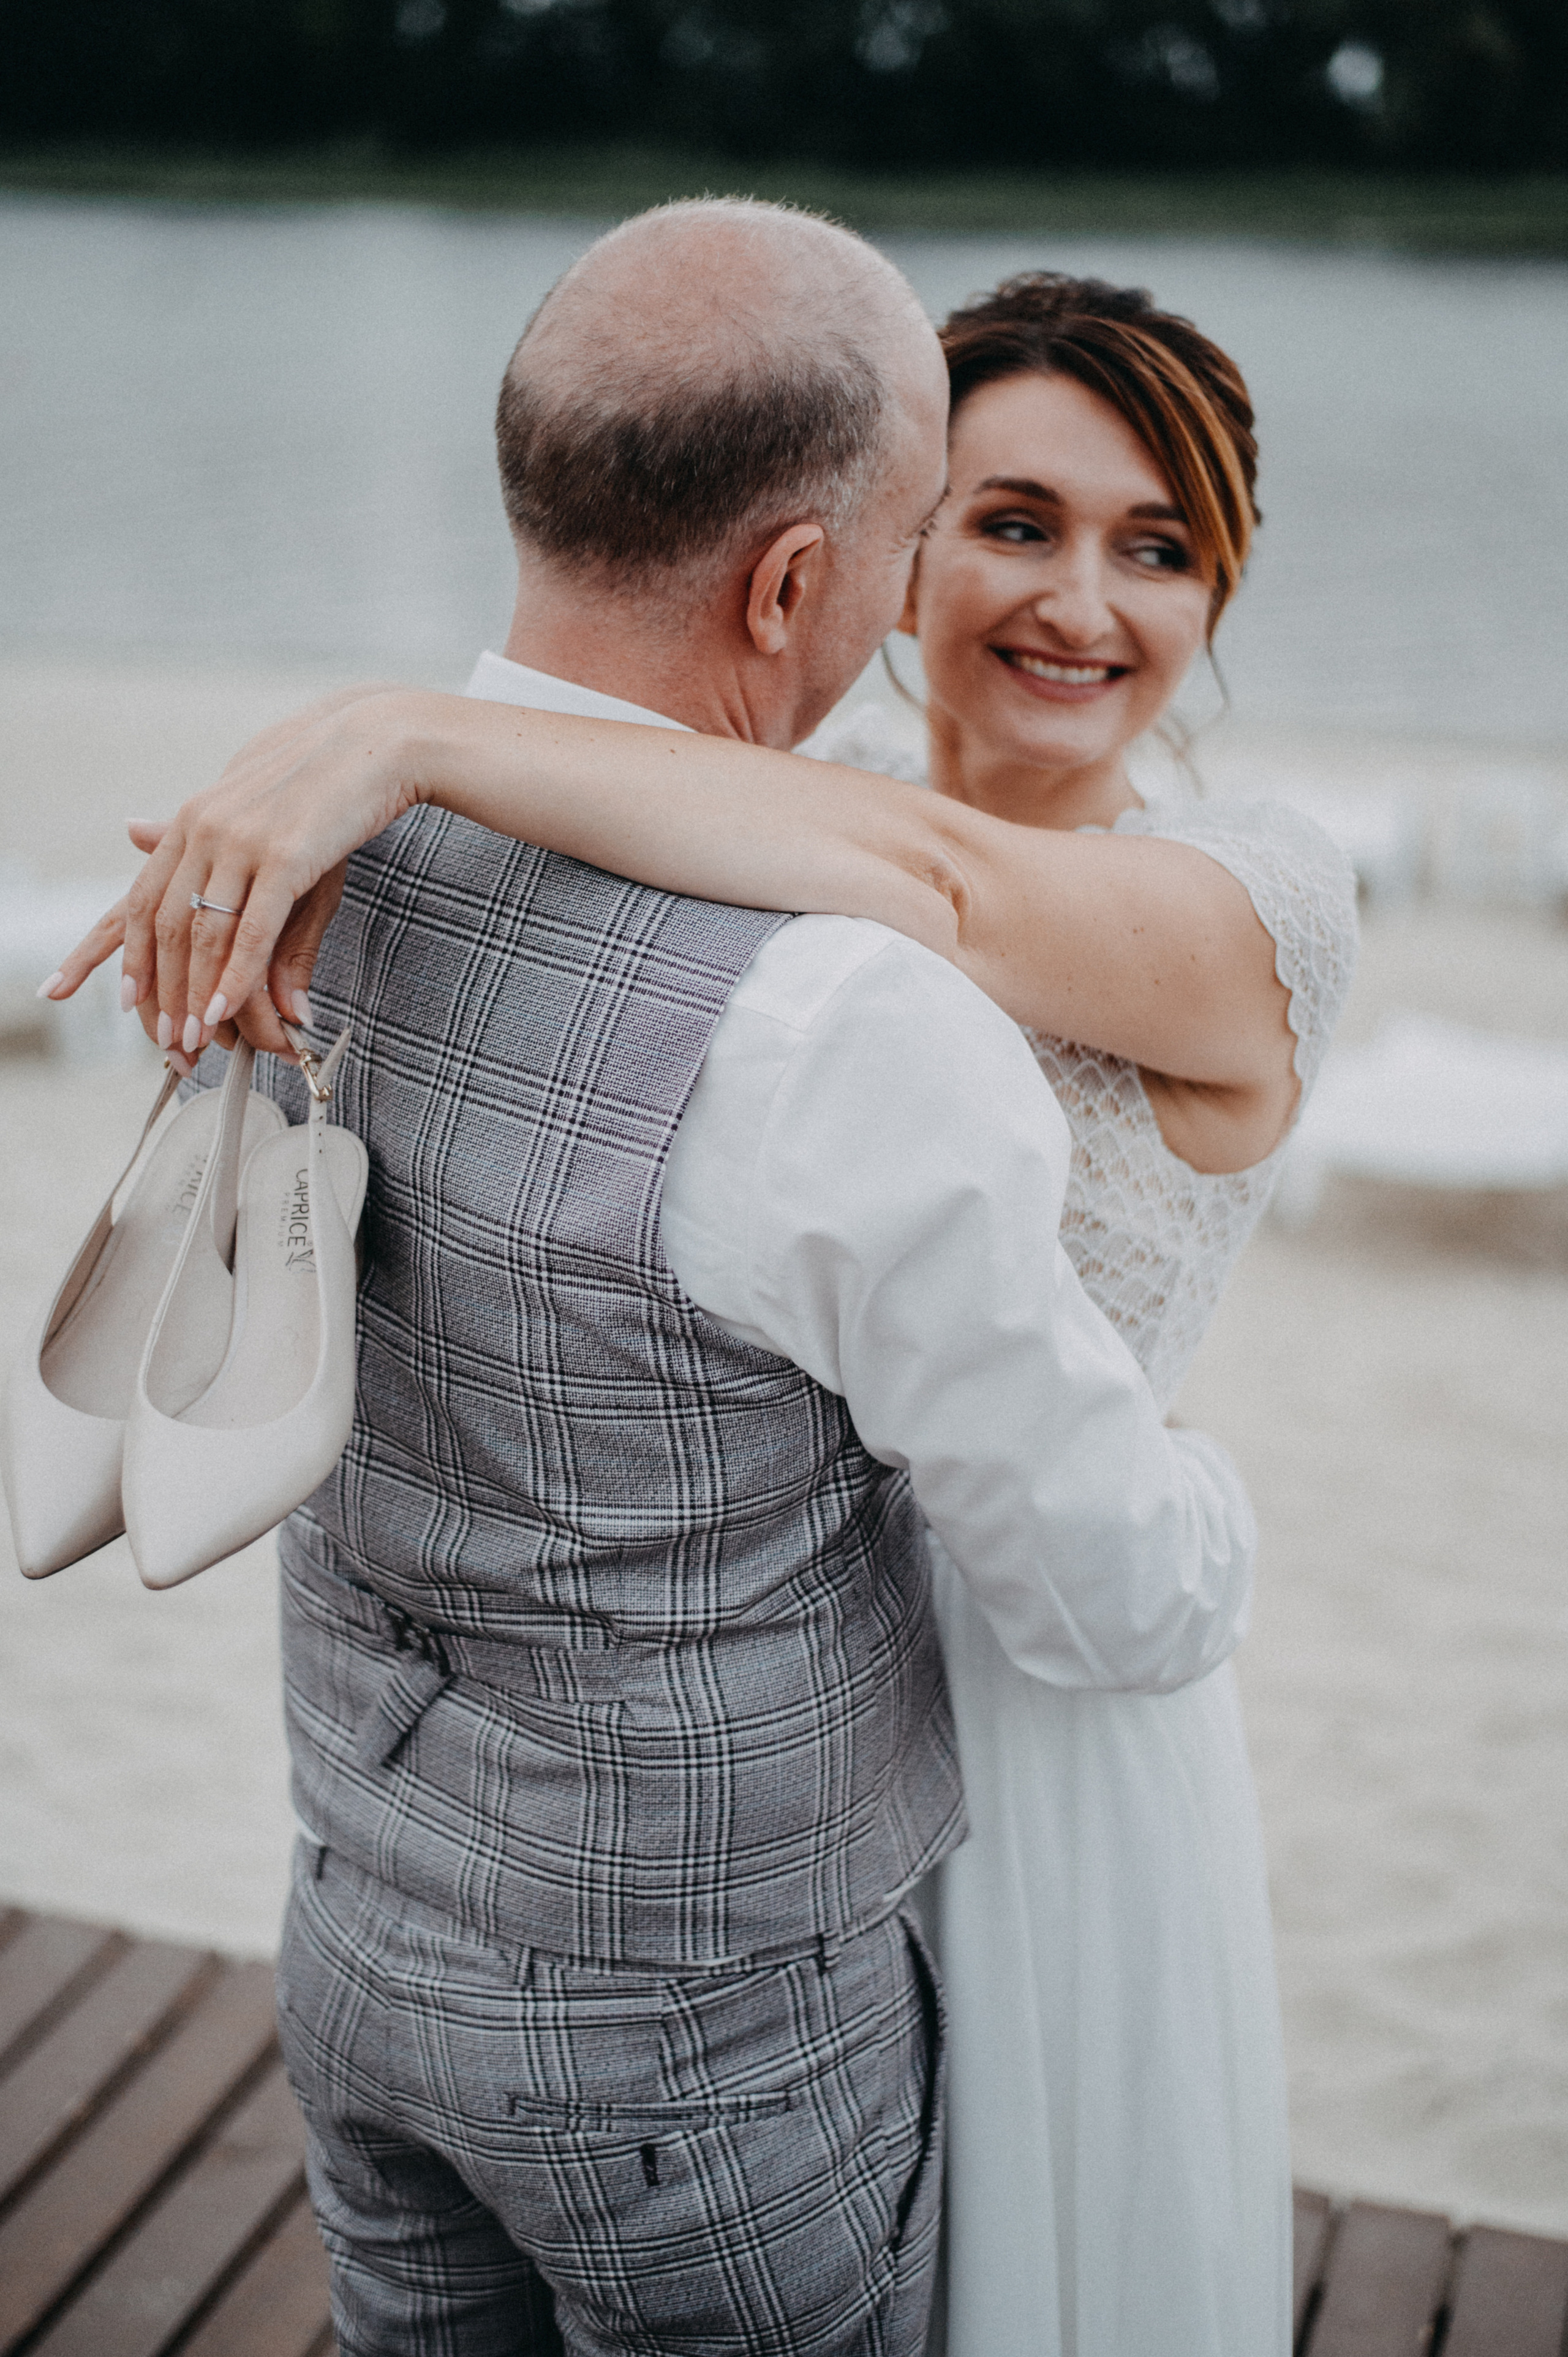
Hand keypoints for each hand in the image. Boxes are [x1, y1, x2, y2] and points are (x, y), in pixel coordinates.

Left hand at [44, 683, 423, 1060]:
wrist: (373, 744)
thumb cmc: (311, 781)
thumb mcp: (247, 811)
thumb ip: (191, 831)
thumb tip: (130, 829)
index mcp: (192, 821)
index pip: (144, 900)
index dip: (132, 957)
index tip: (129, 1003)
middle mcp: (205, 831)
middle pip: (168, 926)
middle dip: (163, 991)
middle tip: (166, 1040)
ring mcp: (244, 843)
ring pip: (205, 934)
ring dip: (196, 994)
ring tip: (195, 1039)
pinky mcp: (287, 857)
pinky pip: (253, 930)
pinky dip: (236, 976)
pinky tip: (229, 1010)